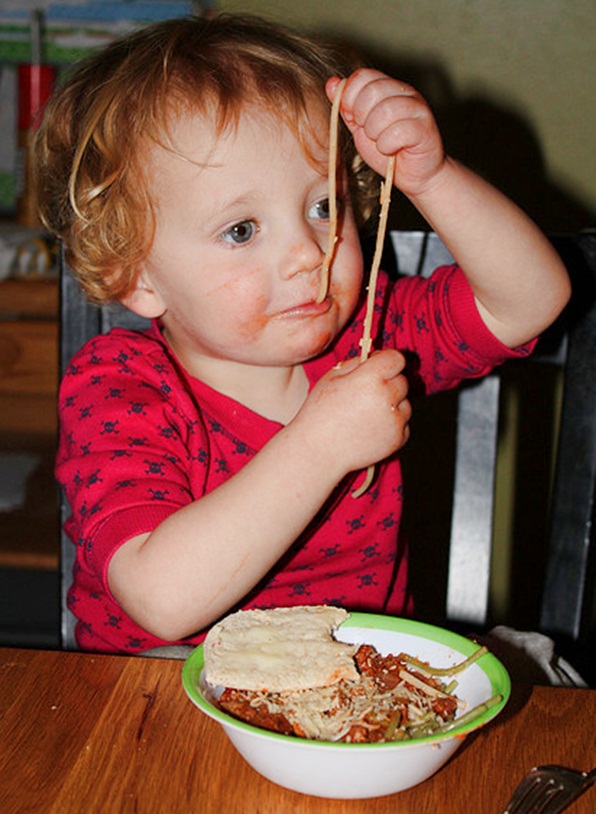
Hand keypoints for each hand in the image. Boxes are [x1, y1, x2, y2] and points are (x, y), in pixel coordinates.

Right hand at [293, 349, 410, 475]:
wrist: (318, 451)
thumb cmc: (320, 412)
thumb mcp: (331, 377)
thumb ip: (356, 363)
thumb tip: (375, 358)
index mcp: (370, 378)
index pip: (396, 359)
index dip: (387, 361)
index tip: (378, 366)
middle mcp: (387, 398)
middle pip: (402, 381)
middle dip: (389, 383)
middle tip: (367, 393)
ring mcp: (395, 420)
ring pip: (405, 404)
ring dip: (392, 405)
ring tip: (366, 414)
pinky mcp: (398, 439)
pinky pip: (403, 424)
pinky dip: (392, 424)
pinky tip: (370, 427)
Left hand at [327, 69, 444, 197]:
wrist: (415, 175)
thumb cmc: (389, 150)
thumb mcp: (360, 128)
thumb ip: (347, 107)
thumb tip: (331, 83)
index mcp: (389, 87)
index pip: (362, 76)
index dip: (350, 98)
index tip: (354, 118)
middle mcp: (405, 92)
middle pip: (372, 90)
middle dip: (362, 117)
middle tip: (370, 133)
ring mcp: (418, 109)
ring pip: (385, 111)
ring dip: (375, 133)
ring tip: (381, 142)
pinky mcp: (425, 129)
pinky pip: (398, 132)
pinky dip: (387, 146)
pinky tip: (391, 150)